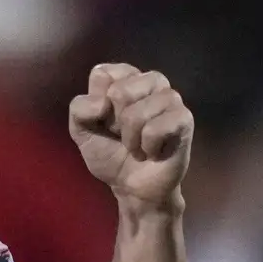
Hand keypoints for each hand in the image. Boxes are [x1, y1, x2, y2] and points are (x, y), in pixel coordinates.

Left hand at [69, 63, 192, 209]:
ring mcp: (170, 98)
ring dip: (131, 139)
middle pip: (120, 91)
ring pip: (137, 112)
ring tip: (138, 145)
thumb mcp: (81, 131)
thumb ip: (79, 109)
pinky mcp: (183, 118)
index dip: (97, 106)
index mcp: (125, 77)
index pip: (102, 74)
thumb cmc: (109, 154)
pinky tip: (153, 151)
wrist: (131, 187)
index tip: (105, 121)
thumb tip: (102, 103)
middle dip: (115, 123)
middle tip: (123, 135)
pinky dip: (146, 147)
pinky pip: (155, 129)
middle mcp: (150, 81)